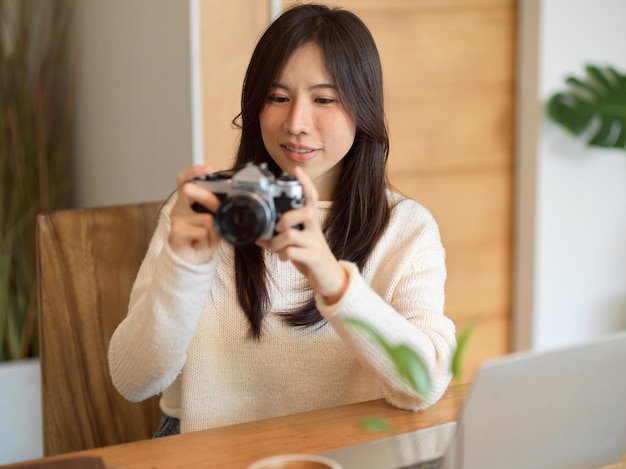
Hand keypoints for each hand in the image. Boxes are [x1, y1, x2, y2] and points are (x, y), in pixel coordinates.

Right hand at [169, 165, 221, 263]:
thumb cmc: (202, 239)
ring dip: (214, 231)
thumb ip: (216, 210)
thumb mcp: (212, 221)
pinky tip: (201, 245)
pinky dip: (208, 241)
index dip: (194, 171)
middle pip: (189, 190)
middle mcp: (179, 207)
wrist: (191, 261)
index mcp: (187, 201)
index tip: (208, 168)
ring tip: (209, 238)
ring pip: (205, 217)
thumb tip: (230, 204)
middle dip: (208, 198)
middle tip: (217, 209)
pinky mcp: (176, 232)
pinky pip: (202, 232)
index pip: (185, 180)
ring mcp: (176, 219)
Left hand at [256, 167, 347, 303]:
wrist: (331, 278)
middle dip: (286, 217)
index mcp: (311, 223)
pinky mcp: (313, 257)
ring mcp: (315, 243)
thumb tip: (259, 237)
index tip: (296, 170)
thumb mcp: (297, 246)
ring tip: (277, 249)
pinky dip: (283, 255)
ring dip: (277, 243)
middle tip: (278, 228)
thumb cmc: (312, 258)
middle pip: (305, 211)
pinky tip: (284, 258)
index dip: (305, 184)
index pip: (311, 198)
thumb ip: (279, 239)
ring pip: (291, 234)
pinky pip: (292, 252)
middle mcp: (315, 230)